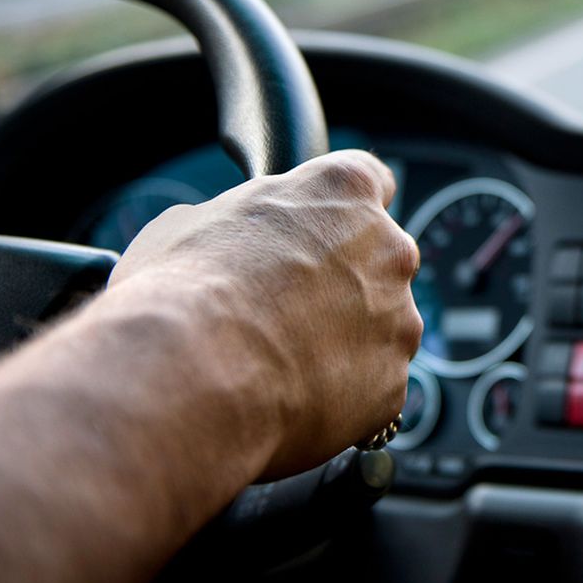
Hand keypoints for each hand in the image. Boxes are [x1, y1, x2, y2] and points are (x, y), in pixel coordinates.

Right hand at [104, 150, 421, 478]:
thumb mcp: (189, 223)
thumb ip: (239, 221)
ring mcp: (398, 321)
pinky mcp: (392, 385)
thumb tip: (228, 238)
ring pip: (379, 329)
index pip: (371, 182)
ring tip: (277, 363)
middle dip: (342, 283)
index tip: (324, 230)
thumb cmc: (183, 291)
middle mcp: (389, 250)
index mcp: (345, 192)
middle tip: (285, 310)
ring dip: (343, 342)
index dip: (341, 211)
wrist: (191, 377)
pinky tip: (289, 399)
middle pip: (379, 262)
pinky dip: (339, 396)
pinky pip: (370, 387)